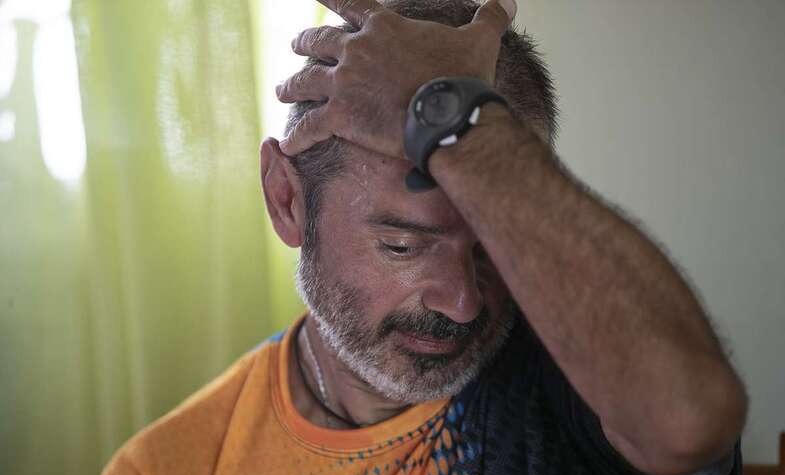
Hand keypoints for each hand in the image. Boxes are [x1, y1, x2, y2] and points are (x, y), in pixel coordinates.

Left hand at [277, 0, 516, 158]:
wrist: (449, 114)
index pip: (351, 2)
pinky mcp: (340, 116)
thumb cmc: (462, 78)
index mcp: (383, 27)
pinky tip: (286, 144)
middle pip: (319, 40)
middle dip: (305, 42)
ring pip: (306, 80)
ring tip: (281, 90)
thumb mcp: (480, 39)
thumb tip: (509, 0)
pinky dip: (298, 137)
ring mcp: (345, 83)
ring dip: (291, 85)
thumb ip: (490, 16)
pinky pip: (310, 128)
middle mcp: (356, 50)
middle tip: (296, 44)